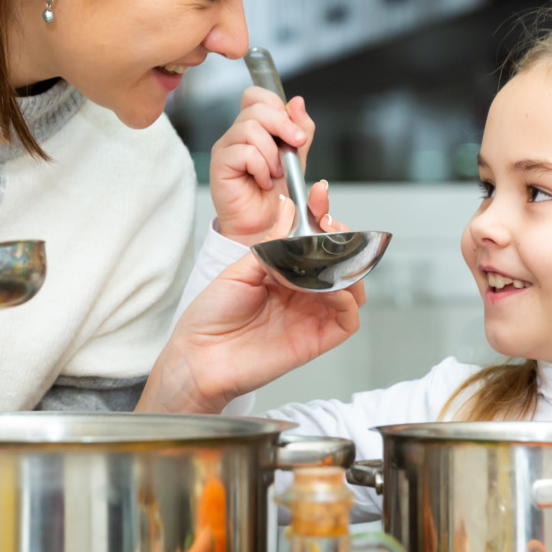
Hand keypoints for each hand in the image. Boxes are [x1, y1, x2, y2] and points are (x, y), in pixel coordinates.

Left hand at [138, 198, 365, 413]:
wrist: (198, 357)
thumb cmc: (211, 316)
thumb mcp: (239, 269)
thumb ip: (272, 245)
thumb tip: (290, 210)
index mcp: (285, 272)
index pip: (316, 241)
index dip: (322, 217)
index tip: (319, 195)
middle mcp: (302, 292)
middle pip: (341, 261)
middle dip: (342, 236)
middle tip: (329, 223)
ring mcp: (311, 316)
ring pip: (353, 288)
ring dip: (350, 266)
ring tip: (332, 252)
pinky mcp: (316, 340)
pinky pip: (349, 319)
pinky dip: (349, 300)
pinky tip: (333, 288)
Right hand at [210, 86, 322, 244]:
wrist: (267, 225)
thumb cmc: (278, 195)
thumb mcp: (297, 157)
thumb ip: (300, 129)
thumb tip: (297, 102)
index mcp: (254, 128)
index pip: (256, 96)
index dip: (275, 104)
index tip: (294, 128)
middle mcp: (237, 134)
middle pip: (256, 108)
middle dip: (283, 125)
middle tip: (296, 144)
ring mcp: (226, 148)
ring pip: (249, 128)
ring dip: (271, 153)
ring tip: (275, 172)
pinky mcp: (219, 165)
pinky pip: (243, 152)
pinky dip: (261, 167)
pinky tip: (262, 181)